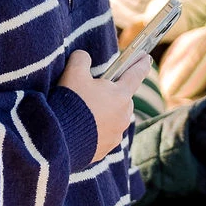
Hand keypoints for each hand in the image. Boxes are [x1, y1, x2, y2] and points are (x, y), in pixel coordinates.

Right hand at [58, 48, 150, 163]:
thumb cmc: (70, 103)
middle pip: (124, 98)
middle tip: (96, 89)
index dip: (141, 63)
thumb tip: (84, 58)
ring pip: (115, 117)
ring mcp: (116, 134)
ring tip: (85, 110)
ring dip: (105, 111)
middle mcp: (123, 115)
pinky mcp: (106, 148)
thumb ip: (81, 59)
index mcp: (121, 95)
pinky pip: (104, 133)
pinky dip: (97, 128)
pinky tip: (82, 126)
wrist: (59, 139)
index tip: (146, 57)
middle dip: (114, 92)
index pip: (136, 74)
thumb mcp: (73, 73)